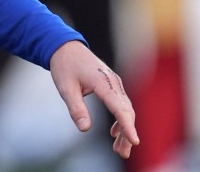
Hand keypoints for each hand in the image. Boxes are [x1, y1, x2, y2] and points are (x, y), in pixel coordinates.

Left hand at [49, 40, 138, 158]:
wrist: (65, 47)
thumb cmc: (64, 66)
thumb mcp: (65, 87)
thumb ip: (76, 108)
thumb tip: (85, 129)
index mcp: (102, 82)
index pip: (119, 107)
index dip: (127, 126)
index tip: (135, 141)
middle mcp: (113, 82)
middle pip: (126, 111)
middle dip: (127, 133)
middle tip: (122, 153)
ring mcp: (114, 83)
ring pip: (126, 109)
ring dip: (125, 129)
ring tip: (119, 149)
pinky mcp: (112, 85)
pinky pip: (121, 104)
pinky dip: (120, 119)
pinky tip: (115, 133)